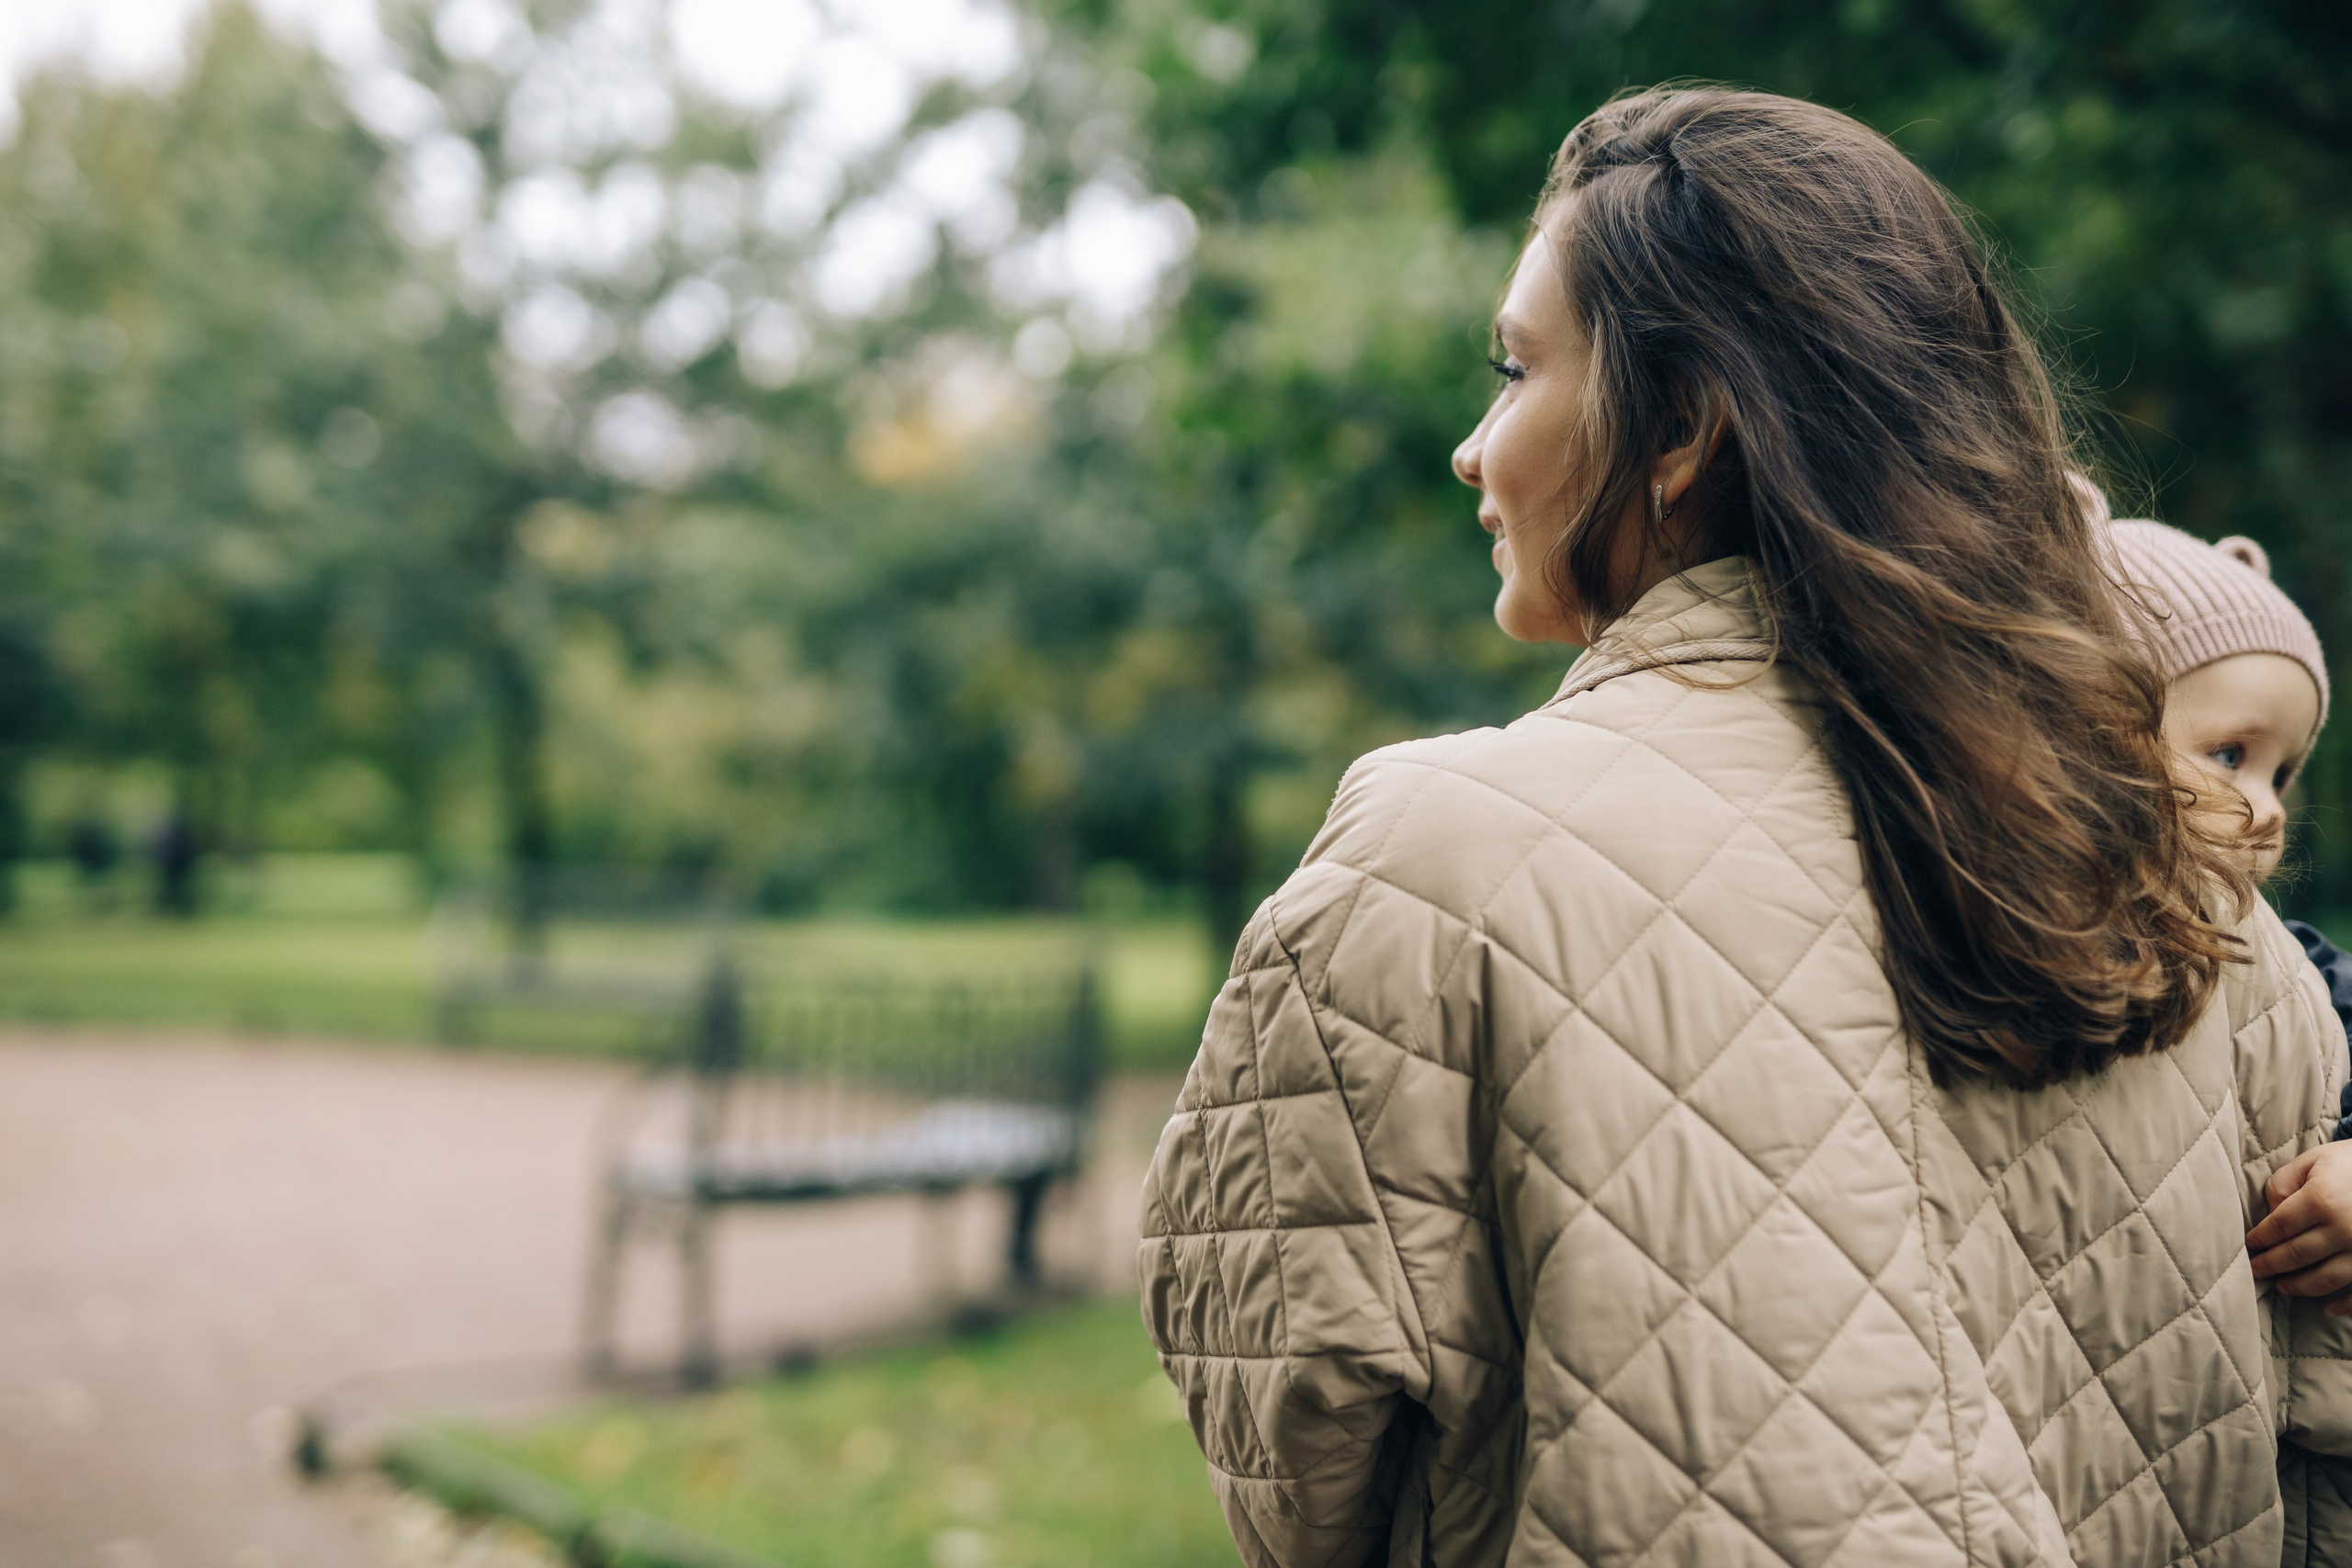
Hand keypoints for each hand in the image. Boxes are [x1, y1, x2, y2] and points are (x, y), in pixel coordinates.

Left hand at [2248, 1143, 2351, 1313]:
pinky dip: (2344, 1305)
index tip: (2249, 1246)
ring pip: (2325, 1278)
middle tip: (2256, 1271)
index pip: (2279, 1227)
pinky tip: (2327, 1308)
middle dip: (2272, 1265)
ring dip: (2300, 1286)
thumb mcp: (2314, 1160)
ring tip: (2283, 1286)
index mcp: (2322, 1199)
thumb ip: (2285, 1182)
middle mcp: (2344, 1228)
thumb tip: (2271, 1213)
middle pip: (2297, 1255)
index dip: (2260, 1239)